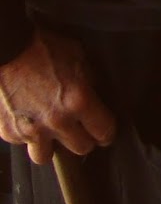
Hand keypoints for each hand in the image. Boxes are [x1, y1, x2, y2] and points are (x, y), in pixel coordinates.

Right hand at [0, 27, 115, 164]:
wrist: (6, 47)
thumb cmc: (41, 47)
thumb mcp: (77, 56)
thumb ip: (89, 79)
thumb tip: (96, 94)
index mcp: (78, 101)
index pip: (104, 131)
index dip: (107, 132)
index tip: (105, 131)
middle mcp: (57, 121)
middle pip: (81, 149)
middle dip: (84, 139)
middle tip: (79, 129)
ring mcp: (31, 130)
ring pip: (46, 156)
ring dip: (51, 145)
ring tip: (51, 131)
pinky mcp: (9, 132)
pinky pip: (22, 143)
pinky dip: (26, 134)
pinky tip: (28, 119)